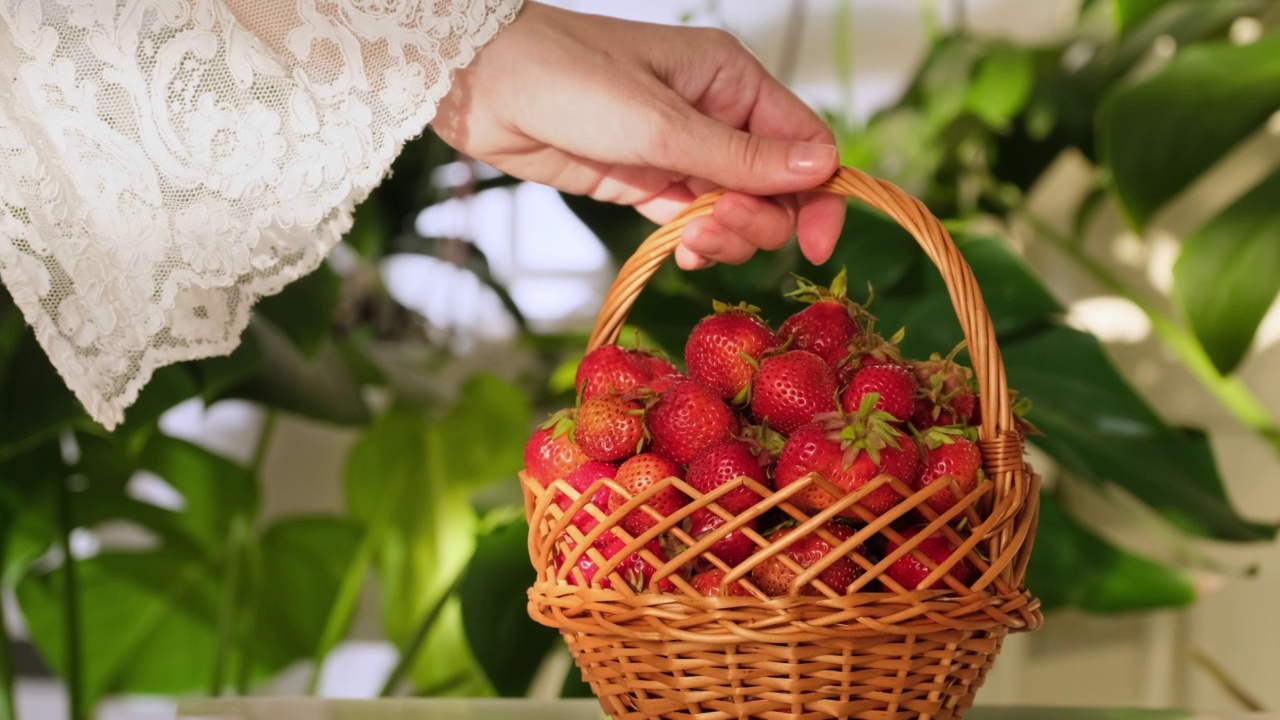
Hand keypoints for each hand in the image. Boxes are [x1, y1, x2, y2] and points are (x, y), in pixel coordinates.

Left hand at [431, 1, 845, 269]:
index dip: (820, 196)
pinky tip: (682, 252)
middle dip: (760, 220)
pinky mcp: (647, 183)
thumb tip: (825, 166)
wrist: (485, 89)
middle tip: (716, 228)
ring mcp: (681, 152)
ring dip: (727, 237)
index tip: (817, 247)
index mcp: (732, 81)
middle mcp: (716, 115)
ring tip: (691, 243)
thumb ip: (740, 156)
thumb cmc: (569, 80)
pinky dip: (697, 243)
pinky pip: (693, 222)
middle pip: (775, 187)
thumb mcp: (660, 122)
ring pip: (735, 210)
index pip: (804, 143)